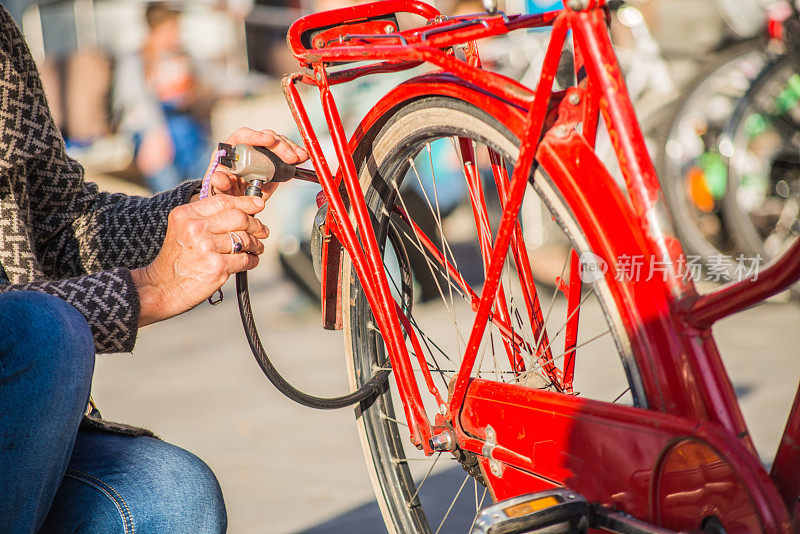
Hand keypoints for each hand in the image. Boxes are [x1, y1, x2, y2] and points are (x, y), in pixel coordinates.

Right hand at [131, 195, 268, 325]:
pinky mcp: (217, 266)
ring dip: (256, 244)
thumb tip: (243, 211)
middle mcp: (195, 228)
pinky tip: (250, 261)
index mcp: (186, 214)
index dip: (246, 202)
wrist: (161, 288)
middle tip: (263, 230)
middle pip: (239, 218)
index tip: (258, 205)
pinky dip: (252, 260)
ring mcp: (207, 247)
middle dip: (256, 224)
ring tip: (257, 248)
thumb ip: (206, 218)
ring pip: (244, 239)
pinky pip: (245, 259)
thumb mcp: (182, 229)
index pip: (224, 201)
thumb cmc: (176, 259)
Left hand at [197, 127, 308, 199]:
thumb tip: (219, 178)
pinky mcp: (274, 161)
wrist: (235, 203)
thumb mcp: (218, 190)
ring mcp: (262, 154)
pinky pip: (285, 153)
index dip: (257, 136)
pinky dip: (295, 154)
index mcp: (231, 150)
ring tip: (300, 157)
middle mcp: (248, 148)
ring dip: (291, 148)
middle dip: (280, 145)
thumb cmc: (223, 194)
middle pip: (265, 138)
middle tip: (291, 157)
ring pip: (278, 143)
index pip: (243, 136)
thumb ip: (219, 184)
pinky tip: (303, 157)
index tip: (270, 141)